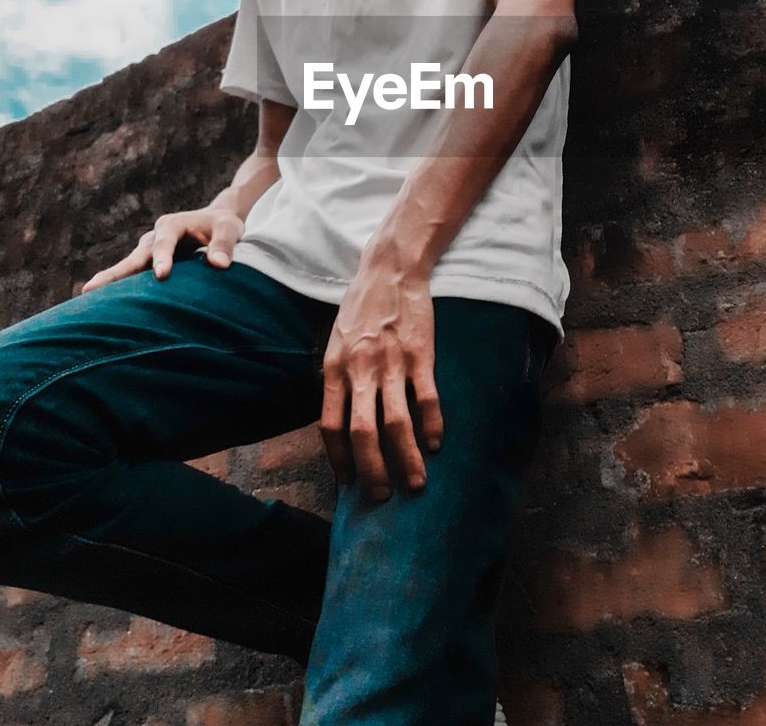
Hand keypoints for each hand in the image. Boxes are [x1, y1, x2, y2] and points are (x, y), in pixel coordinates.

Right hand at [80, 206, 245, 292]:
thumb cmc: (223, 225)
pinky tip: (103, 306)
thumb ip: (224, 245)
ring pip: (127, 269)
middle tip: (92, 289)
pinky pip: (133, 277)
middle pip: (133, 258)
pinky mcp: (149, 264)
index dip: (162, 258)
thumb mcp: (229, 229)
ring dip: (109, 283)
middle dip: (114, 274)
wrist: (217, 221)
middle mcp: (155, 237)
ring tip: (87, 299)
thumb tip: (219, 265)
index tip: (162, 275)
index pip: (165, 242)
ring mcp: (148, 251)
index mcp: (172, 225)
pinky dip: (118, 290)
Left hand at [319, 251, 443, 500]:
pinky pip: (426, 398)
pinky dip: (432, 425)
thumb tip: (340, 421)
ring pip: (396, 423)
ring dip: (406, 458)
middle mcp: (360, 370)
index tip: (347, 482)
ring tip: (415, 482)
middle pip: (362, 433)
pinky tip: (435, 443)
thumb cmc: (361, 308)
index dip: (339, 459)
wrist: (390, 270)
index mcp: (335, 368)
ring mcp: (391, 363)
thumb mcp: (336, 342)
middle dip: (372, 470)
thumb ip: (338, 378)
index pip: (330, 426)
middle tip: (381, 496)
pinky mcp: (420, 355)